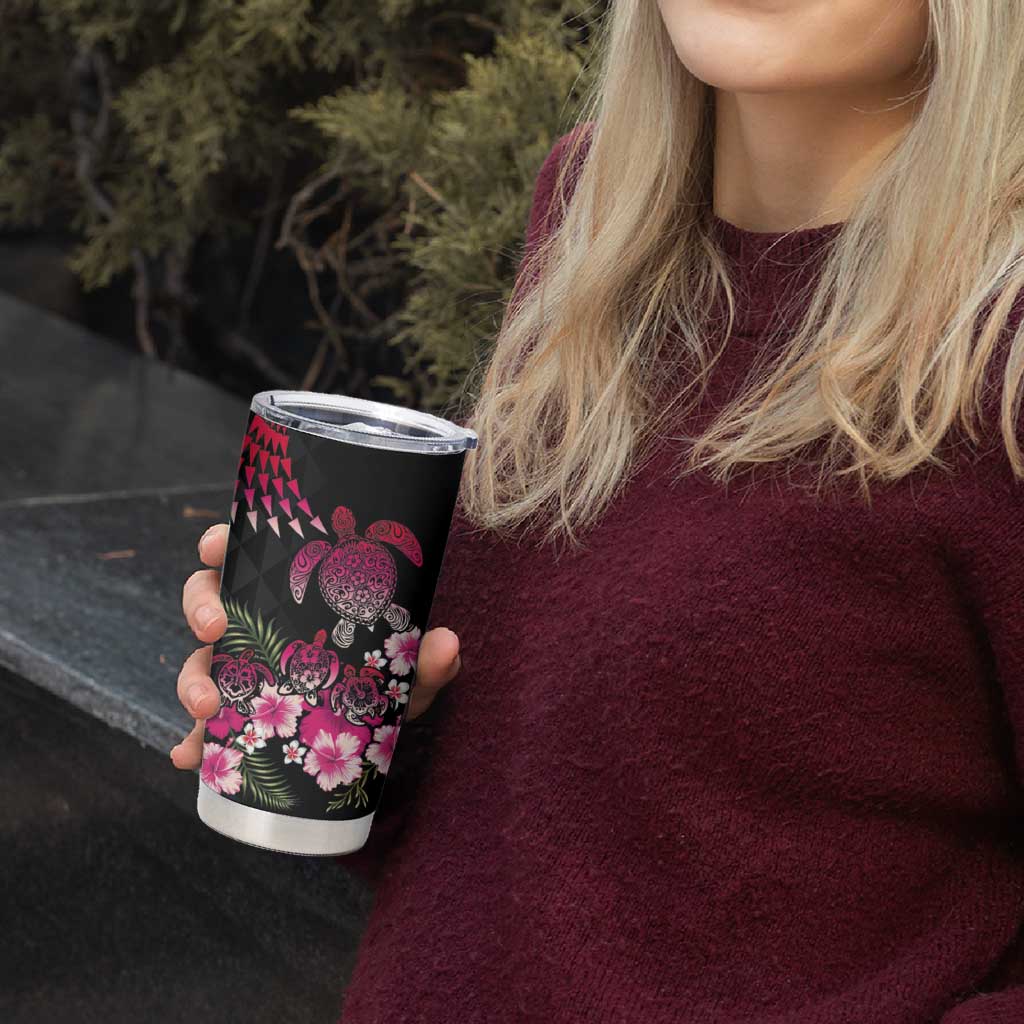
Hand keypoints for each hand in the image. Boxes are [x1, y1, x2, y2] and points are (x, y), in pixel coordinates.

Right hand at [169, 523, 460, 768]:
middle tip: (215, 629)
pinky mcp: (236, 716)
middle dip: (200, 609)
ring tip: (206, 707)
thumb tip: (447, 644)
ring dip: (192, 680)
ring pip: (199, 660)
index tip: (216, 545)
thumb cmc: (387, 675)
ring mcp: (241, 669)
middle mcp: (256, 622)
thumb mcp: (407, 668)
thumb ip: (426, 658)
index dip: (221, 543)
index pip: (247, 554)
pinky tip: (188, 756)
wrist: (381, 726)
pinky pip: (203, 727)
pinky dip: (192, 742)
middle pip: (207, 599)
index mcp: (288, 591)